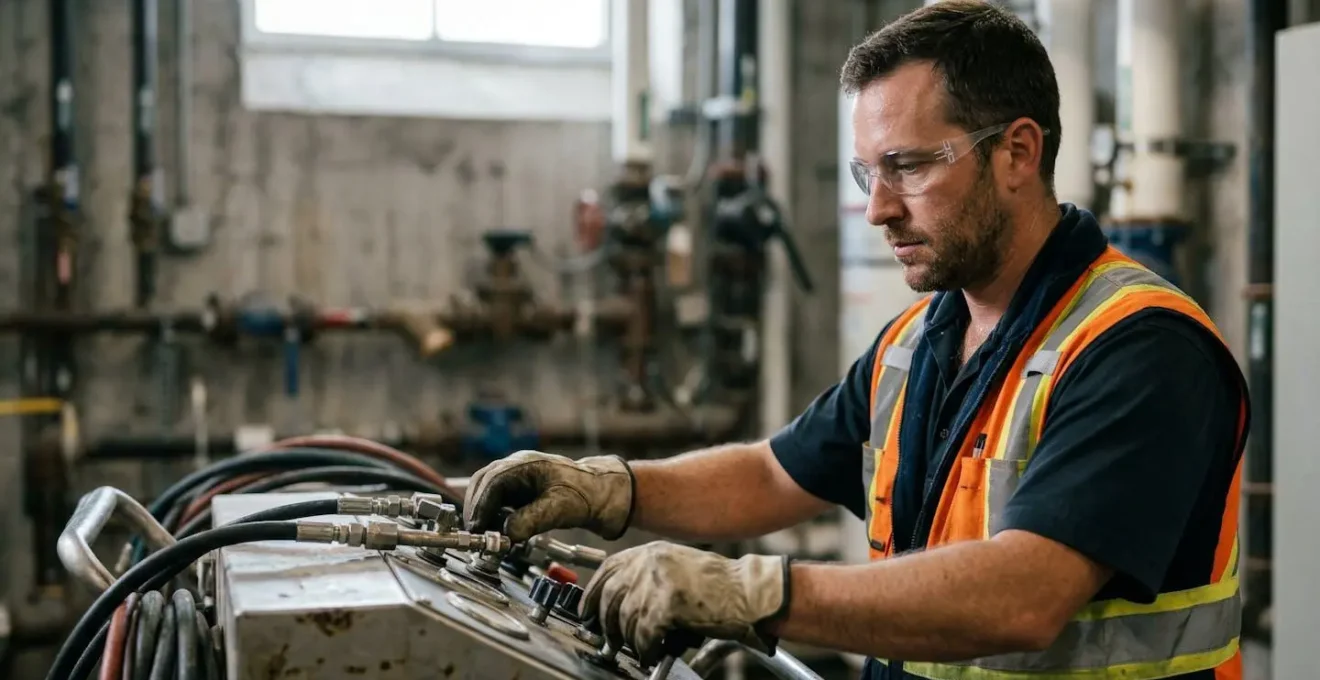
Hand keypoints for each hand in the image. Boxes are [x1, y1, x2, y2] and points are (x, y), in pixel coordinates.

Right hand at [462, 450, 634, 542]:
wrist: (601, 494)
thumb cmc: (584, 495)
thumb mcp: (559, 509)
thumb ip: (531, 520)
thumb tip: (506, 533)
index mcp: (524, 464)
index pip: (491, 482)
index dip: (481, 506)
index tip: (477, 529)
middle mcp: (516, 466)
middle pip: (483, 483)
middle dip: (476, 509)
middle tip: (476, 534)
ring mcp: (516, 476)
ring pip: (487, 490)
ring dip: (482, 511)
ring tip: (485, 534)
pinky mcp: (519, 489)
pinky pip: (497, 498)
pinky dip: (492, 513)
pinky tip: (496, 529)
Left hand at [580, 541, 789, 666]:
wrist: (749, 592)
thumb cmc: (720, 586)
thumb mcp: (677, 569)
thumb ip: (647, 579)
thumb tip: (618, 604)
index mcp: (650, 553)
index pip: (607, 570)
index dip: (592, 594)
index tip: (587, 612)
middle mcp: (649, 563)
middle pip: (609, 597)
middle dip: (607, 624)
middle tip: (611, 641)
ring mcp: (657, 583)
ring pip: (626, 621)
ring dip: (631, 641)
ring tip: (642, 650)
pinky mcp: (668, 605)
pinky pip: (644, 635)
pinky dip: (646, 649)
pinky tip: (653, 654)